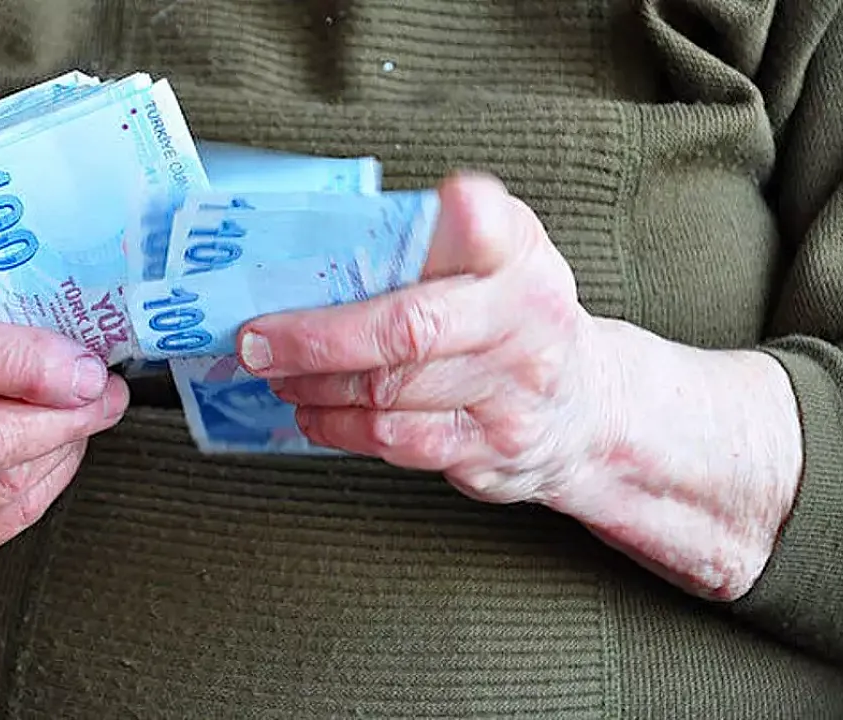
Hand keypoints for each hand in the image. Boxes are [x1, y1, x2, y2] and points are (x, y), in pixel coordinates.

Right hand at [0, 282, 127, 571]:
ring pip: (3, 490)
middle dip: (66, 417)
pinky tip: (51, 452)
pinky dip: (44, 483)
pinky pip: (2, 522)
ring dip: (64, 450)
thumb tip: (72, 333)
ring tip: (83, 416)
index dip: (33, 363)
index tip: (87, 363)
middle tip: (106, 392)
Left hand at [236, 173, 802, 600]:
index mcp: (520, 256)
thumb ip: (434, 242)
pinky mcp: (490, 450)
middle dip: (316, 336)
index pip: (488, 227)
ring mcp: (513, 394)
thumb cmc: (511, 321)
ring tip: (271, 372)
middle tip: (255, 338)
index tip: (442, 204)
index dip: (460, 218)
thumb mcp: (497, 261)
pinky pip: (395, 440)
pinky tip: (310, 410)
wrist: (587, 412)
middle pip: (409, 329)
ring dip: (313, 384)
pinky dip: (336, 425)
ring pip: (389, 392)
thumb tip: (318, 244)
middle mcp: (528, 321)